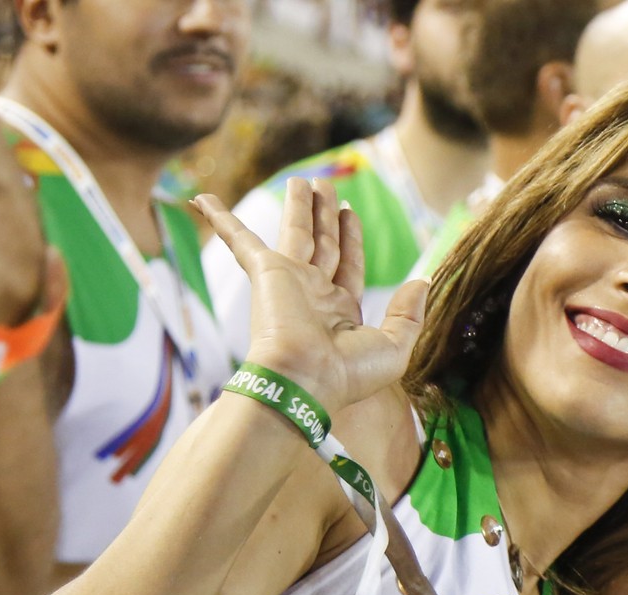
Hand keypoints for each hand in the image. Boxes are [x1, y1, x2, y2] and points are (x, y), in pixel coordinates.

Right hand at [193, 178, 426, 413]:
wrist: (303, 381)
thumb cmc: (347, 374)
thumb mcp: (395, 347)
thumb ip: (410, 313)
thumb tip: (423, 281)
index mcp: (340, 310)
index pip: (347, 264)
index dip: (350, 238)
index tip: (350, 213)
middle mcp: (314, 293)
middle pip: (322, 243)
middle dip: (325, 214)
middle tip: (326, 186)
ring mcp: (288, 282)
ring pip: (296, 231)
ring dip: (297, 205)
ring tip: (301, 180)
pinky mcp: (265, 273)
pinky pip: (240, 238)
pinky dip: (222, 218)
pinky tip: (204, 199)